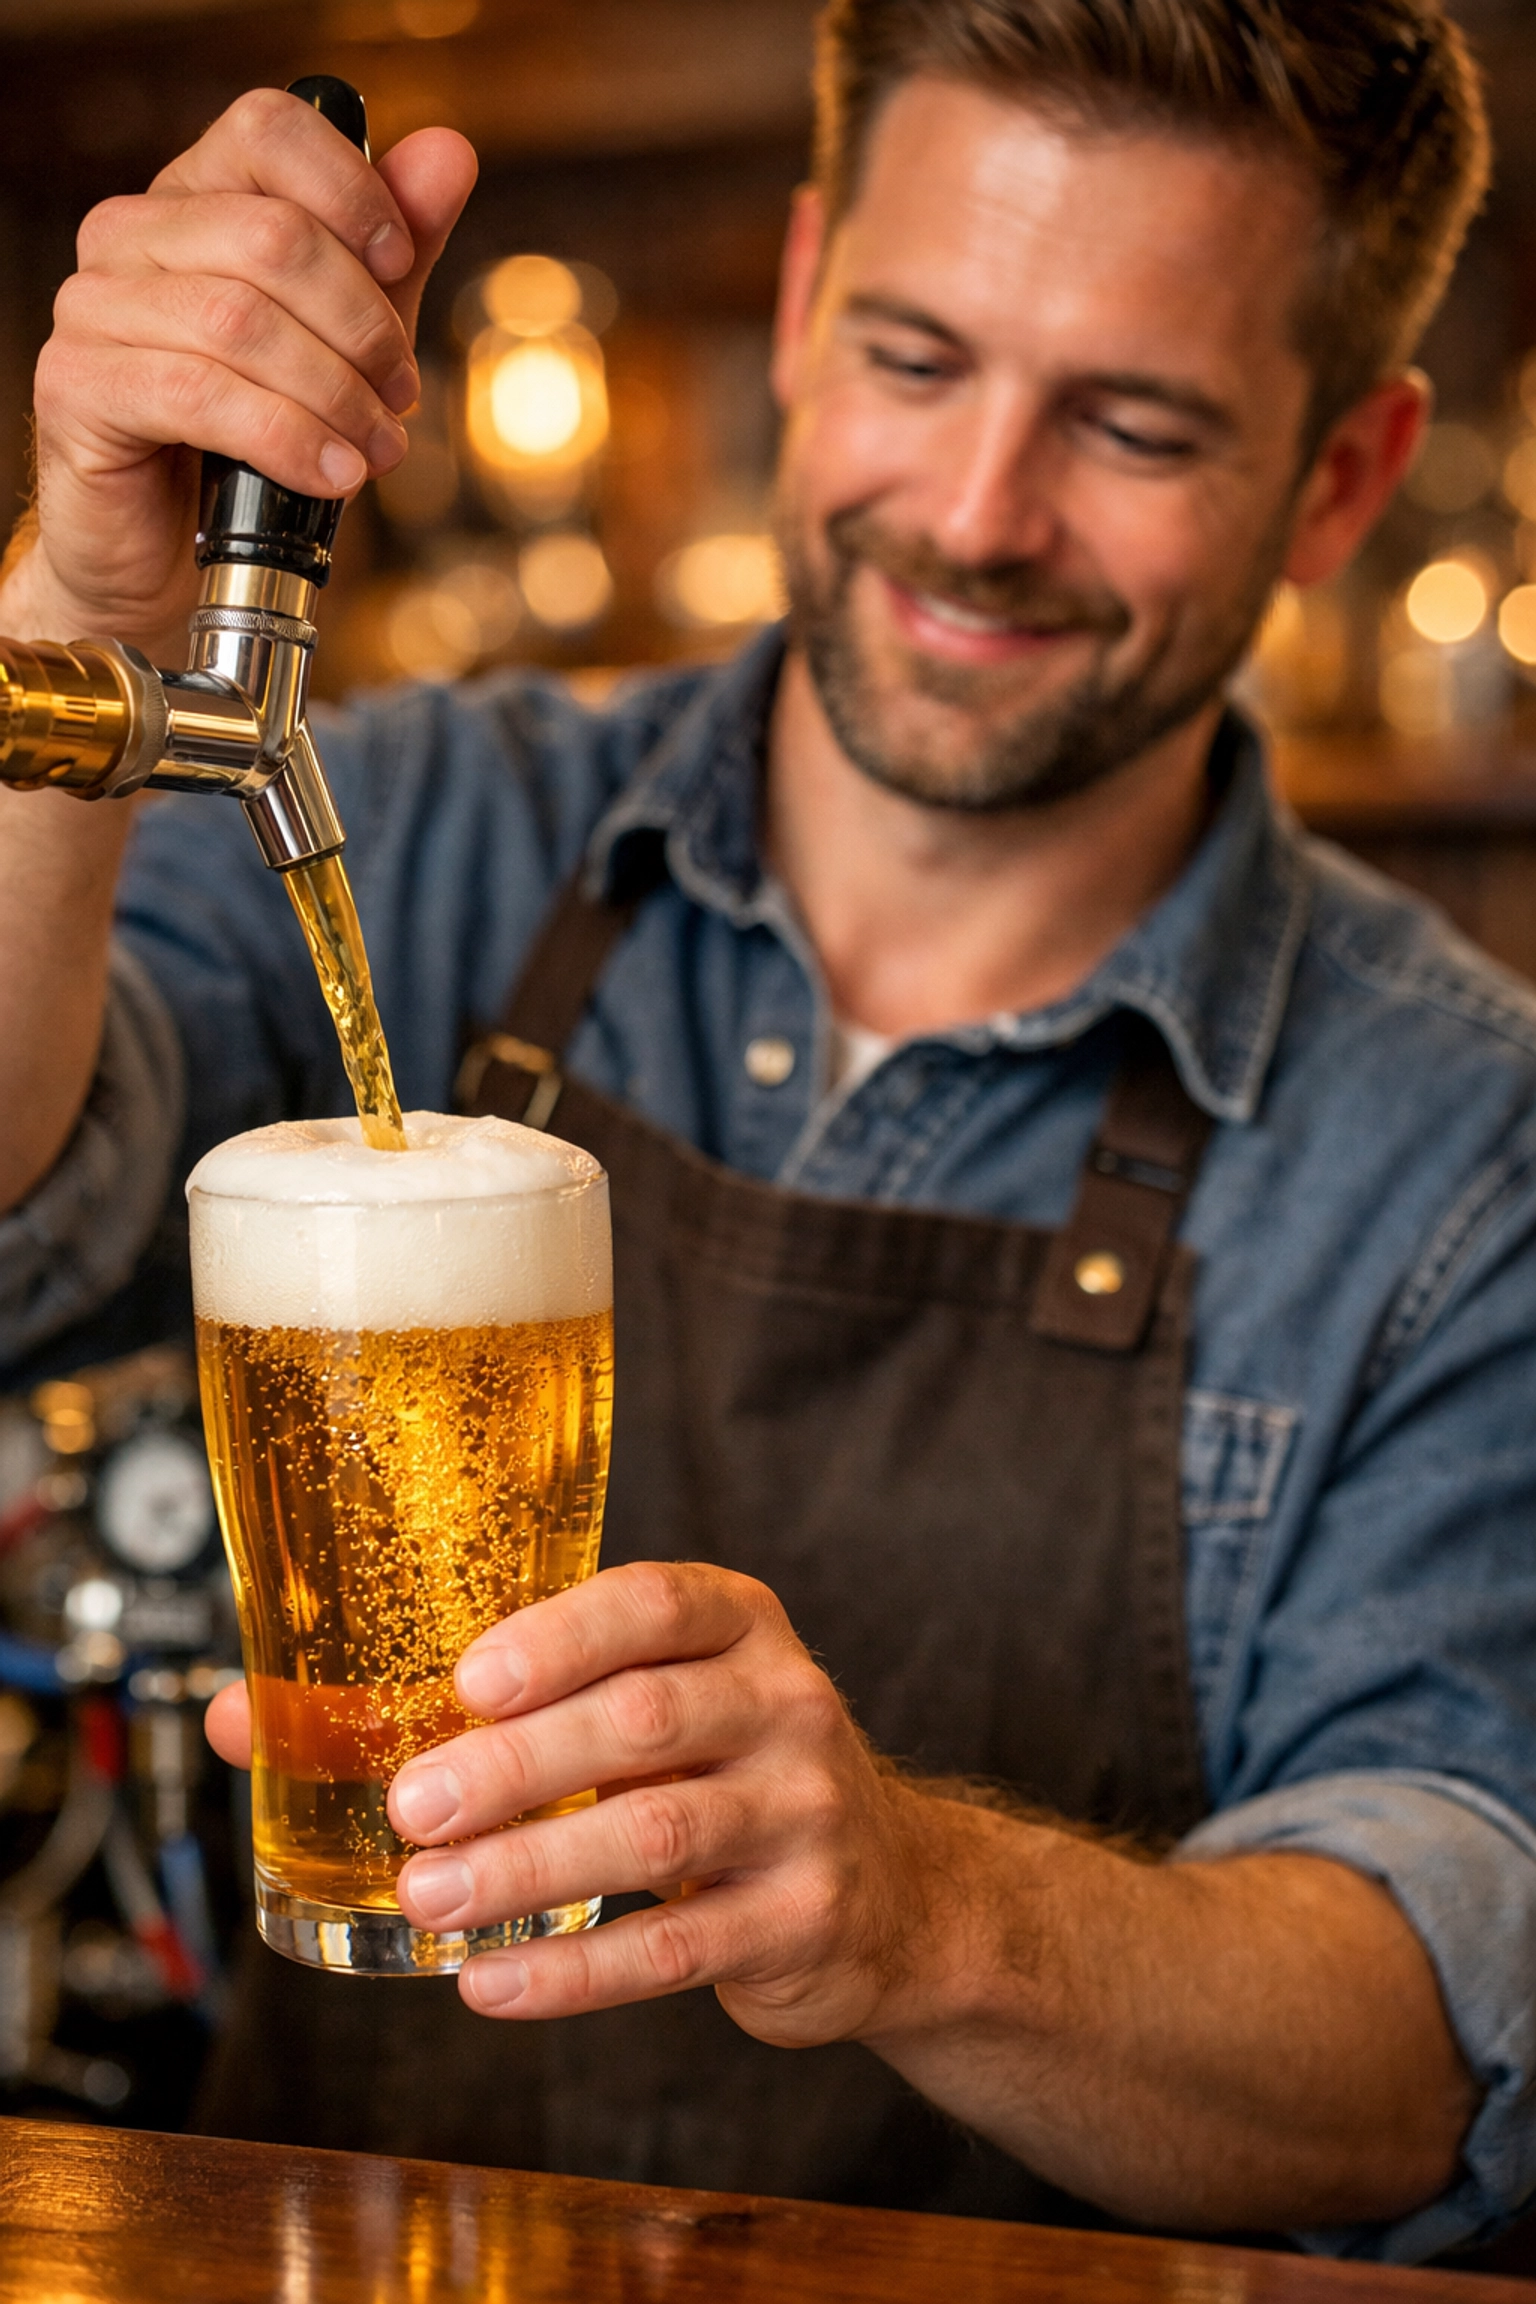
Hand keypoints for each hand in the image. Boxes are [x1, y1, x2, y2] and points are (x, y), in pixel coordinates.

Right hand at [18, 88, 476, 650]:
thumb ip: (392, 251)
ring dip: (335, 395)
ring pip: (241, 321)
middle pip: (273, 235)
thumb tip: (452, 153)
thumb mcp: (346, 339)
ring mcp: (94, 306)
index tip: (400, 264)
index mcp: (192, 199)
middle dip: (361, 324)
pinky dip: (287, 439)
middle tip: (400, 395)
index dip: (352, 191)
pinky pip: (200, 395)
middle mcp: (129, 235)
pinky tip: (332, 476)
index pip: (269, 129)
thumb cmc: (256, 444)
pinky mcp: (78, 385)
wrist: (173, 558)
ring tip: (377, 449)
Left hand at [207, 1562, 948, 2041]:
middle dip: (517, 1763)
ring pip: (659, 1833)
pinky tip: (491, 1986)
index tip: (469, 1674)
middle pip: (644, 1719)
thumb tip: (250, 1717)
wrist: (892, 1890)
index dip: (562, 1633)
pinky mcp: (805, 1922)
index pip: (658, 1603)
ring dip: (532, 1867)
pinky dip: (576, 1973)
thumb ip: (494, 1701)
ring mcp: (807, 1813)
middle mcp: (786, 1703)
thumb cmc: (719, 1770)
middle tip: (412, 1807)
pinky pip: (679, 1946)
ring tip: (429, 1901)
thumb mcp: (650, 1704)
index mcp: (739, 1625)